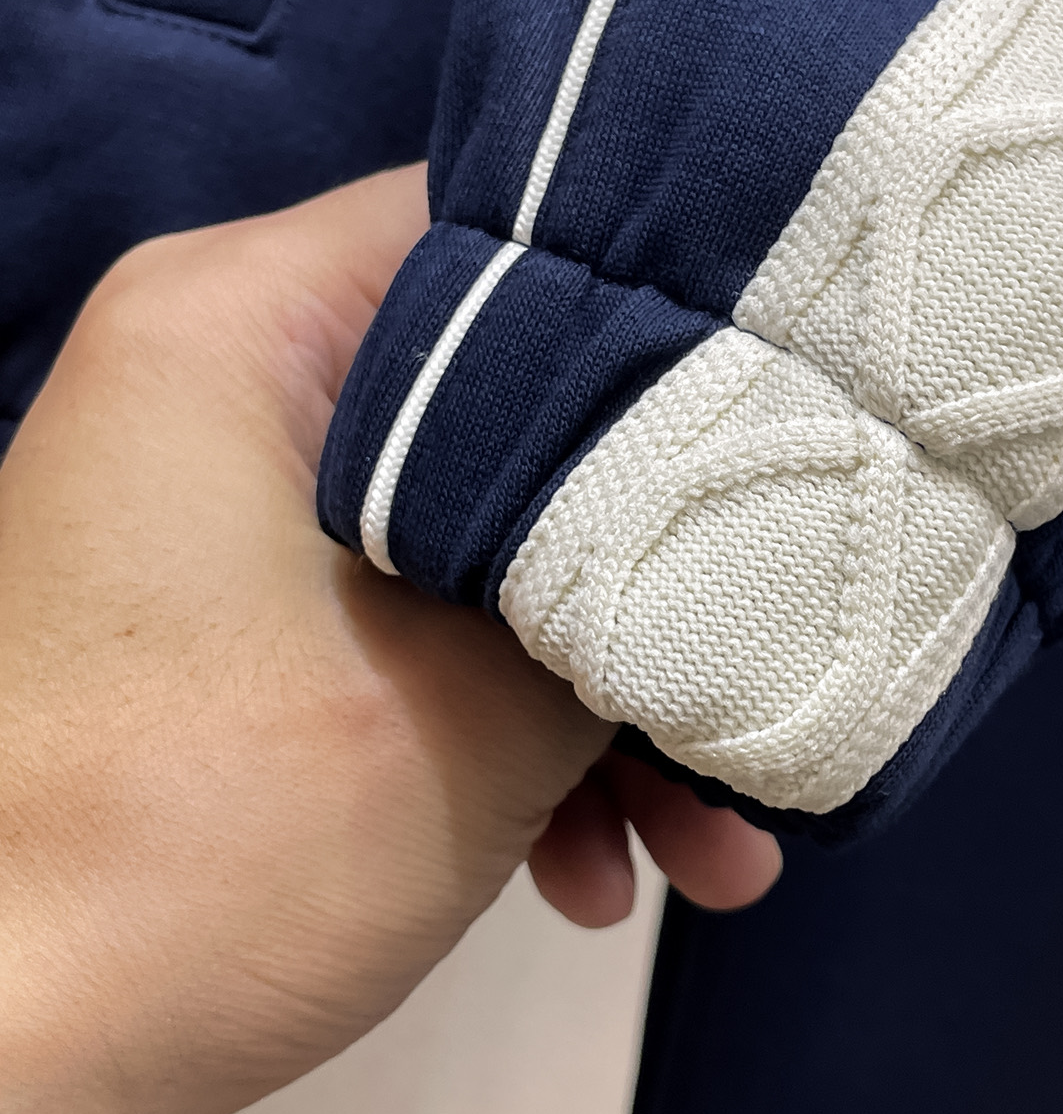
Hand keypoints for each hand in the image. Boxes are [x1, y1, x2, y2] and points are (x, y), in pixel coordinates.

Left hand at [0, 166, 778, 1113]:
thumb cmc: (204, 847)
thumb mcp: (473, 711)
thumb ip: (635, 594)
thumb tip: (751, 543)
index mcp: (247, 323)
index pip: (509, 231)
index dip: (677, 319)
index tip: (807, 416)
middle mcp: (224, 389)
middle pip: (510, 423)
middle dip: (654, 582)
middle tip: (769, 680)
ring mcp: (221, 525)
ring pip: (474, 559)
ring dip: (599, 704)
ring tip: (716, 856)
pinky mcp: (229, 643)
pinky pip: (407, 644)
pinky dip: (504, 749)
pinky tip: (592, 881)